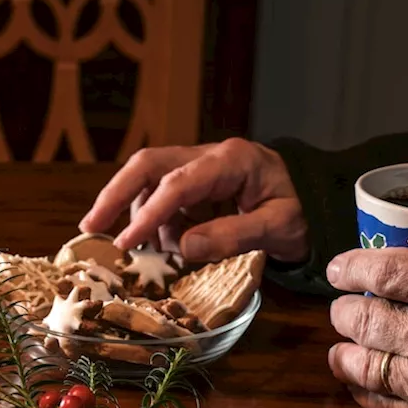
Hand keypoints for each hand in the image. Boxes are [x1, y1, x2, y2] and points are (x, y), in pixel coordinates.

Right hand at [78, 139, 309, 263]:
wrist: (317, 202)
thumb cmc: (302, 212)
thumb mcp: (279, 228)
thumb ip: (233, 235)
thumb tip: (183, 247)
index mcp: (232, 160)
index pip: (178, 182)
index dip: (149, 214)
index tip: (125, 244)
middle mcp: (209, 156)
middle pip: (148, 164)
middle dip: (115, 194)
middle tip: (90, 228)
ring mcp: (200, 168)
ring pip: (149, 180)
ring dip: (138, 216)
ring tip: (143, 251)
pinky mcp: (195, 185)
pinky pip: (162, 198)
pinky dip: (154, 223)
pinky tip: (160, 247)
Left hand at [325, 247, 407, 407]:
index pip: (386, 270)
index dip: (354, 266)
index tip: (340, 268)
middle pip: (362, 318)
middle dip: (344, 313)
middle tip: (342, 310)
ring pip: (361, 365)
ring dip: (345, 355)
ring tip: (339, 351)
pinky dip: (365, 397)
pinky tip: (359, 391)